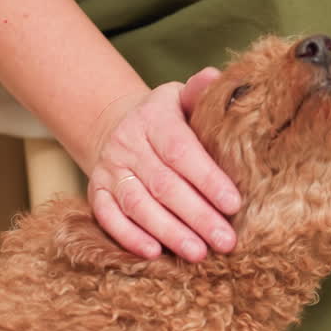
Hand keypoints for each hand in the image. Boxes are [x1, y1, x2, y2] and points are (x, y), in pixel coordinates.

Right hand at [86, 68, 240, 260]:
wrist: (118, 126)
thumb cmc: (167, 119)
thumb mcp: (181, 99)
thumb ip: (199, 92)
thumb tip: (215, 77)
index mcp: (153, 119)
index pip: (180, 151)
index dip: (207, 179)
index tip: (234, 204)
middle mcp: (127, 144)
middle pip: (163, 185)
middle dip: (196, 215)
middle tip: (225, 241)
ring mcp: (109, 170)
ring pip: (138, 205)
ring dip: (169, 232)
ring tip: (198, 254)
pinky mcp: (97, 193)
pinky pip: (108, 218)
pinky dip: (129, 237)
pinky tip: (155, 254)